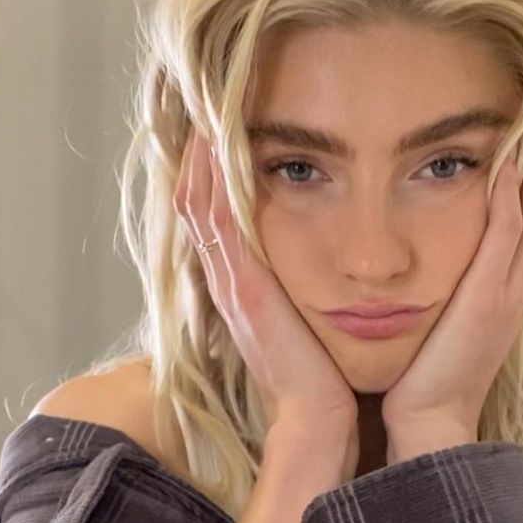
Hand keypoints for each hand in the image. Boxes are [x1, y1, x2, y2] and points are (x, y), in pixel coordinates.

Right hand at [174, 128, 359, 471]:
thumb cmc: (324, 378)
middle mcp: (230, 280)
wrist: (320, 425)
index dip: (211, 169)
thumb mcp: (310, 321)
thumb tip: (327, 260)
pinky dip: (214, 182)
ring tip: (203, 104)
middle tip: (201, 98)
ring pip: (199, 203)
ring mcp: (231, 285)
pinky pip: (220, 224)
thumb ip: (307, 289)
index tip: (221, 122)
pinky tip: (216, 143)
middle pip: (196, 199)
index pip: (217, 213)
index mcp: (246, 285)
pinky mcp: (243, 291)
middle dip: (197, 150)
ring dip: (199, 154)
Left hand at [381, 122, 522, 439]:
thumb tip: (445, 259)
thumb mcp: (451, 320)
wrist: (432, 419)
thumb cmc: (430, 375)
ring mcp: (511, 288)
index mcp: (512, 287)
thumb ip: (455, 286)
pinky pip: (509, 229)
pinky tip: (505, 158)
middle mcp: (521, 283)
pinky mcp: (491, 294)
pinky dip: (512, 190)